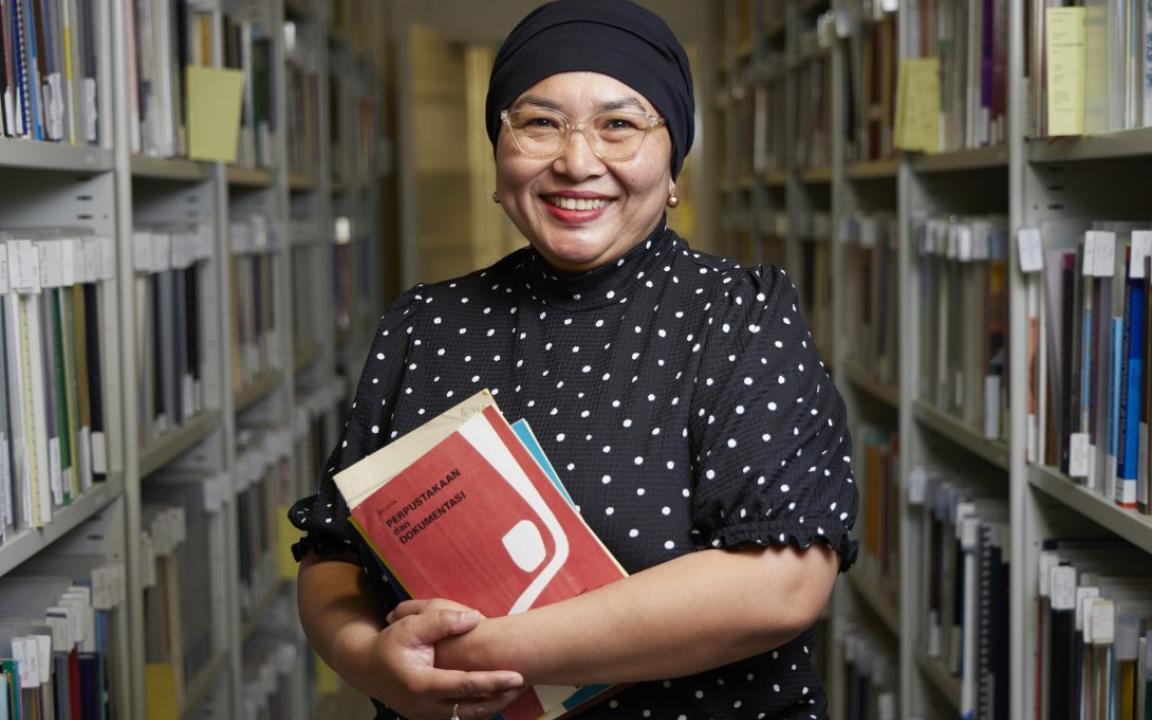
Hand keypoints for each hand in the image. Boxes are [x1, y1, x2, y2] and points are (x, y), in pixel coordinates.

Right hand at [343, 600, 523, 718]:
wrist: (367, 668)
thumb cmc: (390, 644)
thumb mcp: (410, 625)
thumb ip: (442, 620)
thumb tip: (474, 618)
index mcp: (420, 684)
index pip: (464, 686)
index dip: (492, 681)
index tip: (516, 676)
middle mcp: (425, 707)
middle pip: (472, 707)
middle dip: (500, 696)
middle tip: (524, 681)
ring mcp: (428, 716)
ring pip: (469, 716)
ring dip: (493, 703)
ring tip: (516, 688)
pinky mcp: (431, 718)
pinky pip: (462, 716)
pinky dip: (481, 706)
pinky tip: (498, 694)